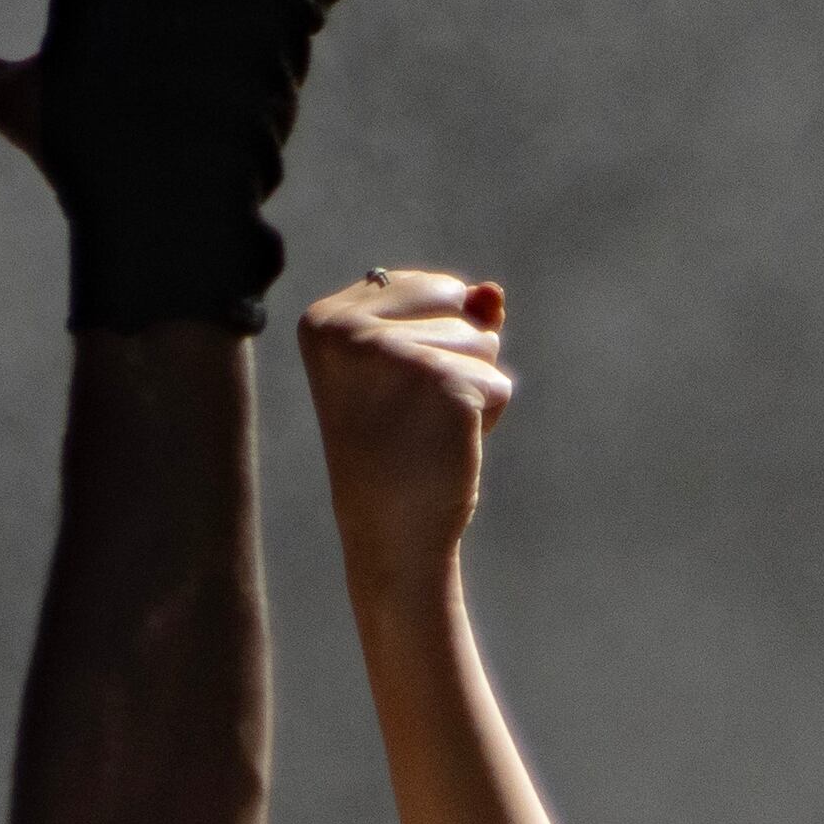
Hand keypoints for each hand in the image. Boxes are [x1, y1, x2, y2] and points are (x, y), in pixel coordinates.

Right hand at [302, 267, 512, 584]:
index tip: (391, 393)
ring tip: (426, 429)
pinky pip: (497, 381)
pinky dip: (488, 416)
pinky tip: (447, 443)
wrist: (391, 535)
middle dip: (456, 357)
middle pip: (457, 301)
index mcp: (325, 319)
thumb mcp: (412, 370)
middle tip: (412, 413)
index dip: (431, 342)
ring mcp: (392, 353)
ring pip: (482, 341)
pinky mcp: (439, 382)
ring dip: (471, 389)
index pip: (427, 288)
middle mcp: (348, 329)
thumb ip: (450, 317)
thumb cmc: (398, 451)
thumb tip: (492, 294)